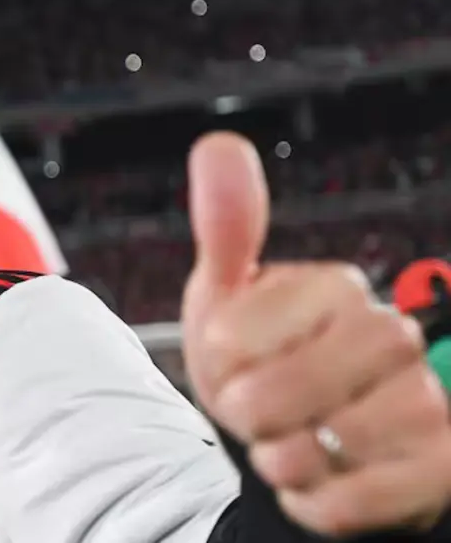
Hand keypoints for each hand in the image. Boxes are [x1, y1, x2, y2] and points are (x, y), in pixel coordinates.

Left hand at [181, 132, 450, 536]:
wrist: (305, 438)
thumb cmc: (263, 366)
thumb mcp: (229, 299)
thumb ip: (228, 230)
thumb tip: (218, 145)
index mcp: (335, 290)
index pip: (236, 336)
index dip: (218, 362)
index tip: (231, 360)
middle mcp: (391, 337)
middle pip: (284, 393)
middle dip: (249, 413)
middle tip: (254, 411)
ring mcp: (423, 402)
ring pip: (323, 447)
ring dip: (283, 458)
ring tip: (288, 443)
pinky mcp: (438, 466)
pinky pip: (351, 502)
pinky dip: (313, 500)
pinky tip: (316, 479)